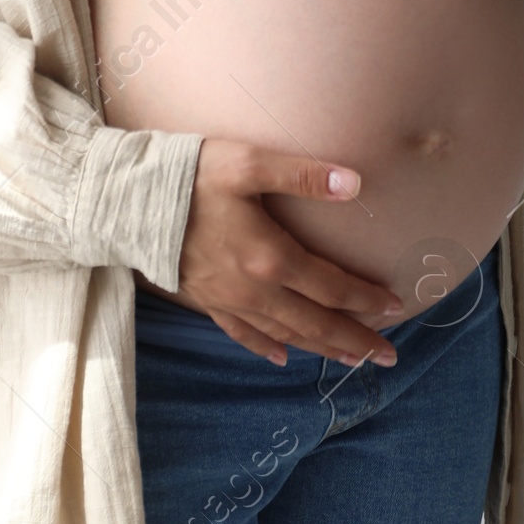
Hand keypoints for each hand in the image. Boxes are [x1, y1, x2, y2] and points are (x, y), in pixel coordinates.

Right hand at [165, 139, 405, 367]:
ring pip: (285, 335)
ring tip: (351, 360)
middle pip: (315, 323)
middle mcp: (254, 290)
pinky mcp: (205, 300)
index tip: (397, 307)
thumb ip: (303, 174)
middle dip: (355, 340)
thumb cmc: (190, 175)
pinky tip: (281, 358)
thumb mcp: (248, 163)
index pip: (331, 287)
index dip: (366, 299)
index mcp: (271, 258)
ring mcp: (228, 301)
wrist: (126, 202)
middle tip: (389, 356)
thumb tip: (355, 183)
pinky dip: (267, 348)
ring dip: (321, 348)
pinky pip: (243, 334)